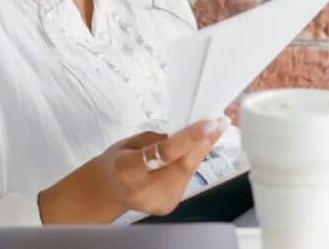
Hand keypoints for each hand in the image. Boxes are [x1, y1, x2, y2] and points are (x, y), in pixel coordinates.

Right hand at [38, 116, 229, 222]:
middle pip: (183, 165)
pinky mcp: (167, 206)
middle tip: (221, 122)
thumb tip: (189, 130)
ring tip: (211, 131)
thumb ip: (159, 139)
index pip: (165, 153)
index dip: (190, 137)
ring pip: (188, 172)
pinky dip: (192, 163)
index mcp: (128, 170)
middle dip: (205, 142)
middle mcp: (144, 190)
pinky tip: (195, 150)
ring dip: (201, 151)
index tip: (210, 122)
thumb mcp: (131, 142)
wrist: (107, 191)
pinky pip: (185, 179)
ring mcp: (158, 202)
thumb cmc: (117, 161)